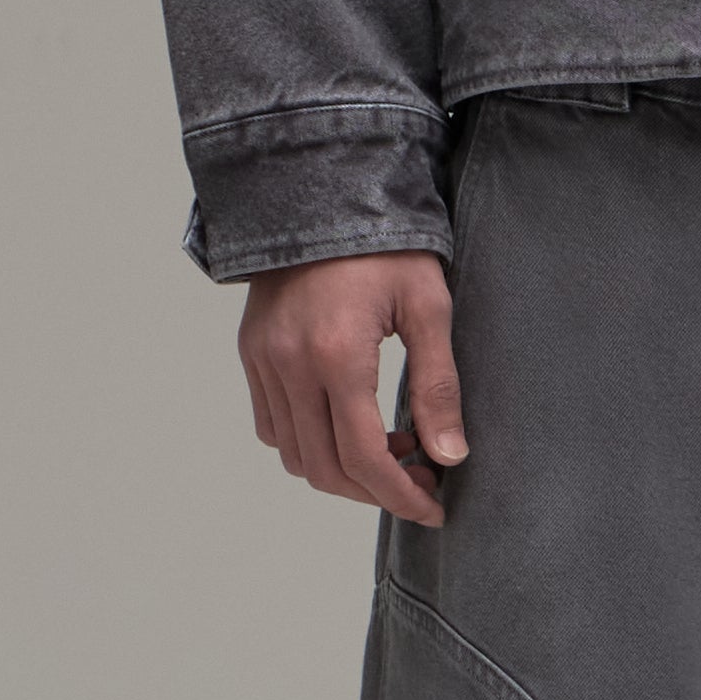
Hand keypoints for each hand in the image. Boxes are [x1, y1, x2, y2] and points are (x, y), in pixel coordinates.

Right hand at [237, 253, 465, 524]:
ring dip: (341, 470)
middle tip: (420, 480)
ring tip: (392, 446)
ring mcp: (262, 360)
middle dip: (376, 491)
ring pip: (293, 454)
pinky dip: (308, 443)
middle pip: (325, 468)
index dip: (401, 496)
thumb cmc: (386, 245)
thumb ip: (438, 387)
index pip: (364, 458)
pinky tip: (348, 422)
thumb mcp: (429, 307)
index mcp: (337, 355)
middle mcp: (289, 364)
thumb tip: (450, 456)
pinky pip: (271, 425)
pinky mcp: (251, 352)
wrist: (324, 191)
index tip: (434, 508)